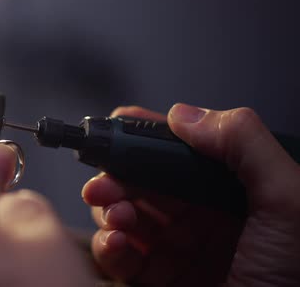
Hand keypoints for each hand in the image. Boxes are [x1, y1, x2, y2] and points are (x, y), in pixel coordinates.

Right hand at [83, 104, 299, 286]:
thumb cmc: (297, 281)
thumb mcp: (287, 202)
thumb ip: (243, 144)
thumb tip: (185, 115)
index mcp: (237, 192)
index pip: (183, 152)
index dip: (147, 137)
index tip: (116, 129)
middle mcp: (206, 218)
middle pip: (146, 182)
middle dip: (118, 176)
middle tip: (104, 180)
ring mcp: (181, 251)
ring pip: (128, 216)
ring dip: (110, 210)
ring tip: (114, 214)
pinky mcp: (161, 281)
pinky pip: (124, 257)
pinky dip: (109, 247)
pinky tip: (115, 243)